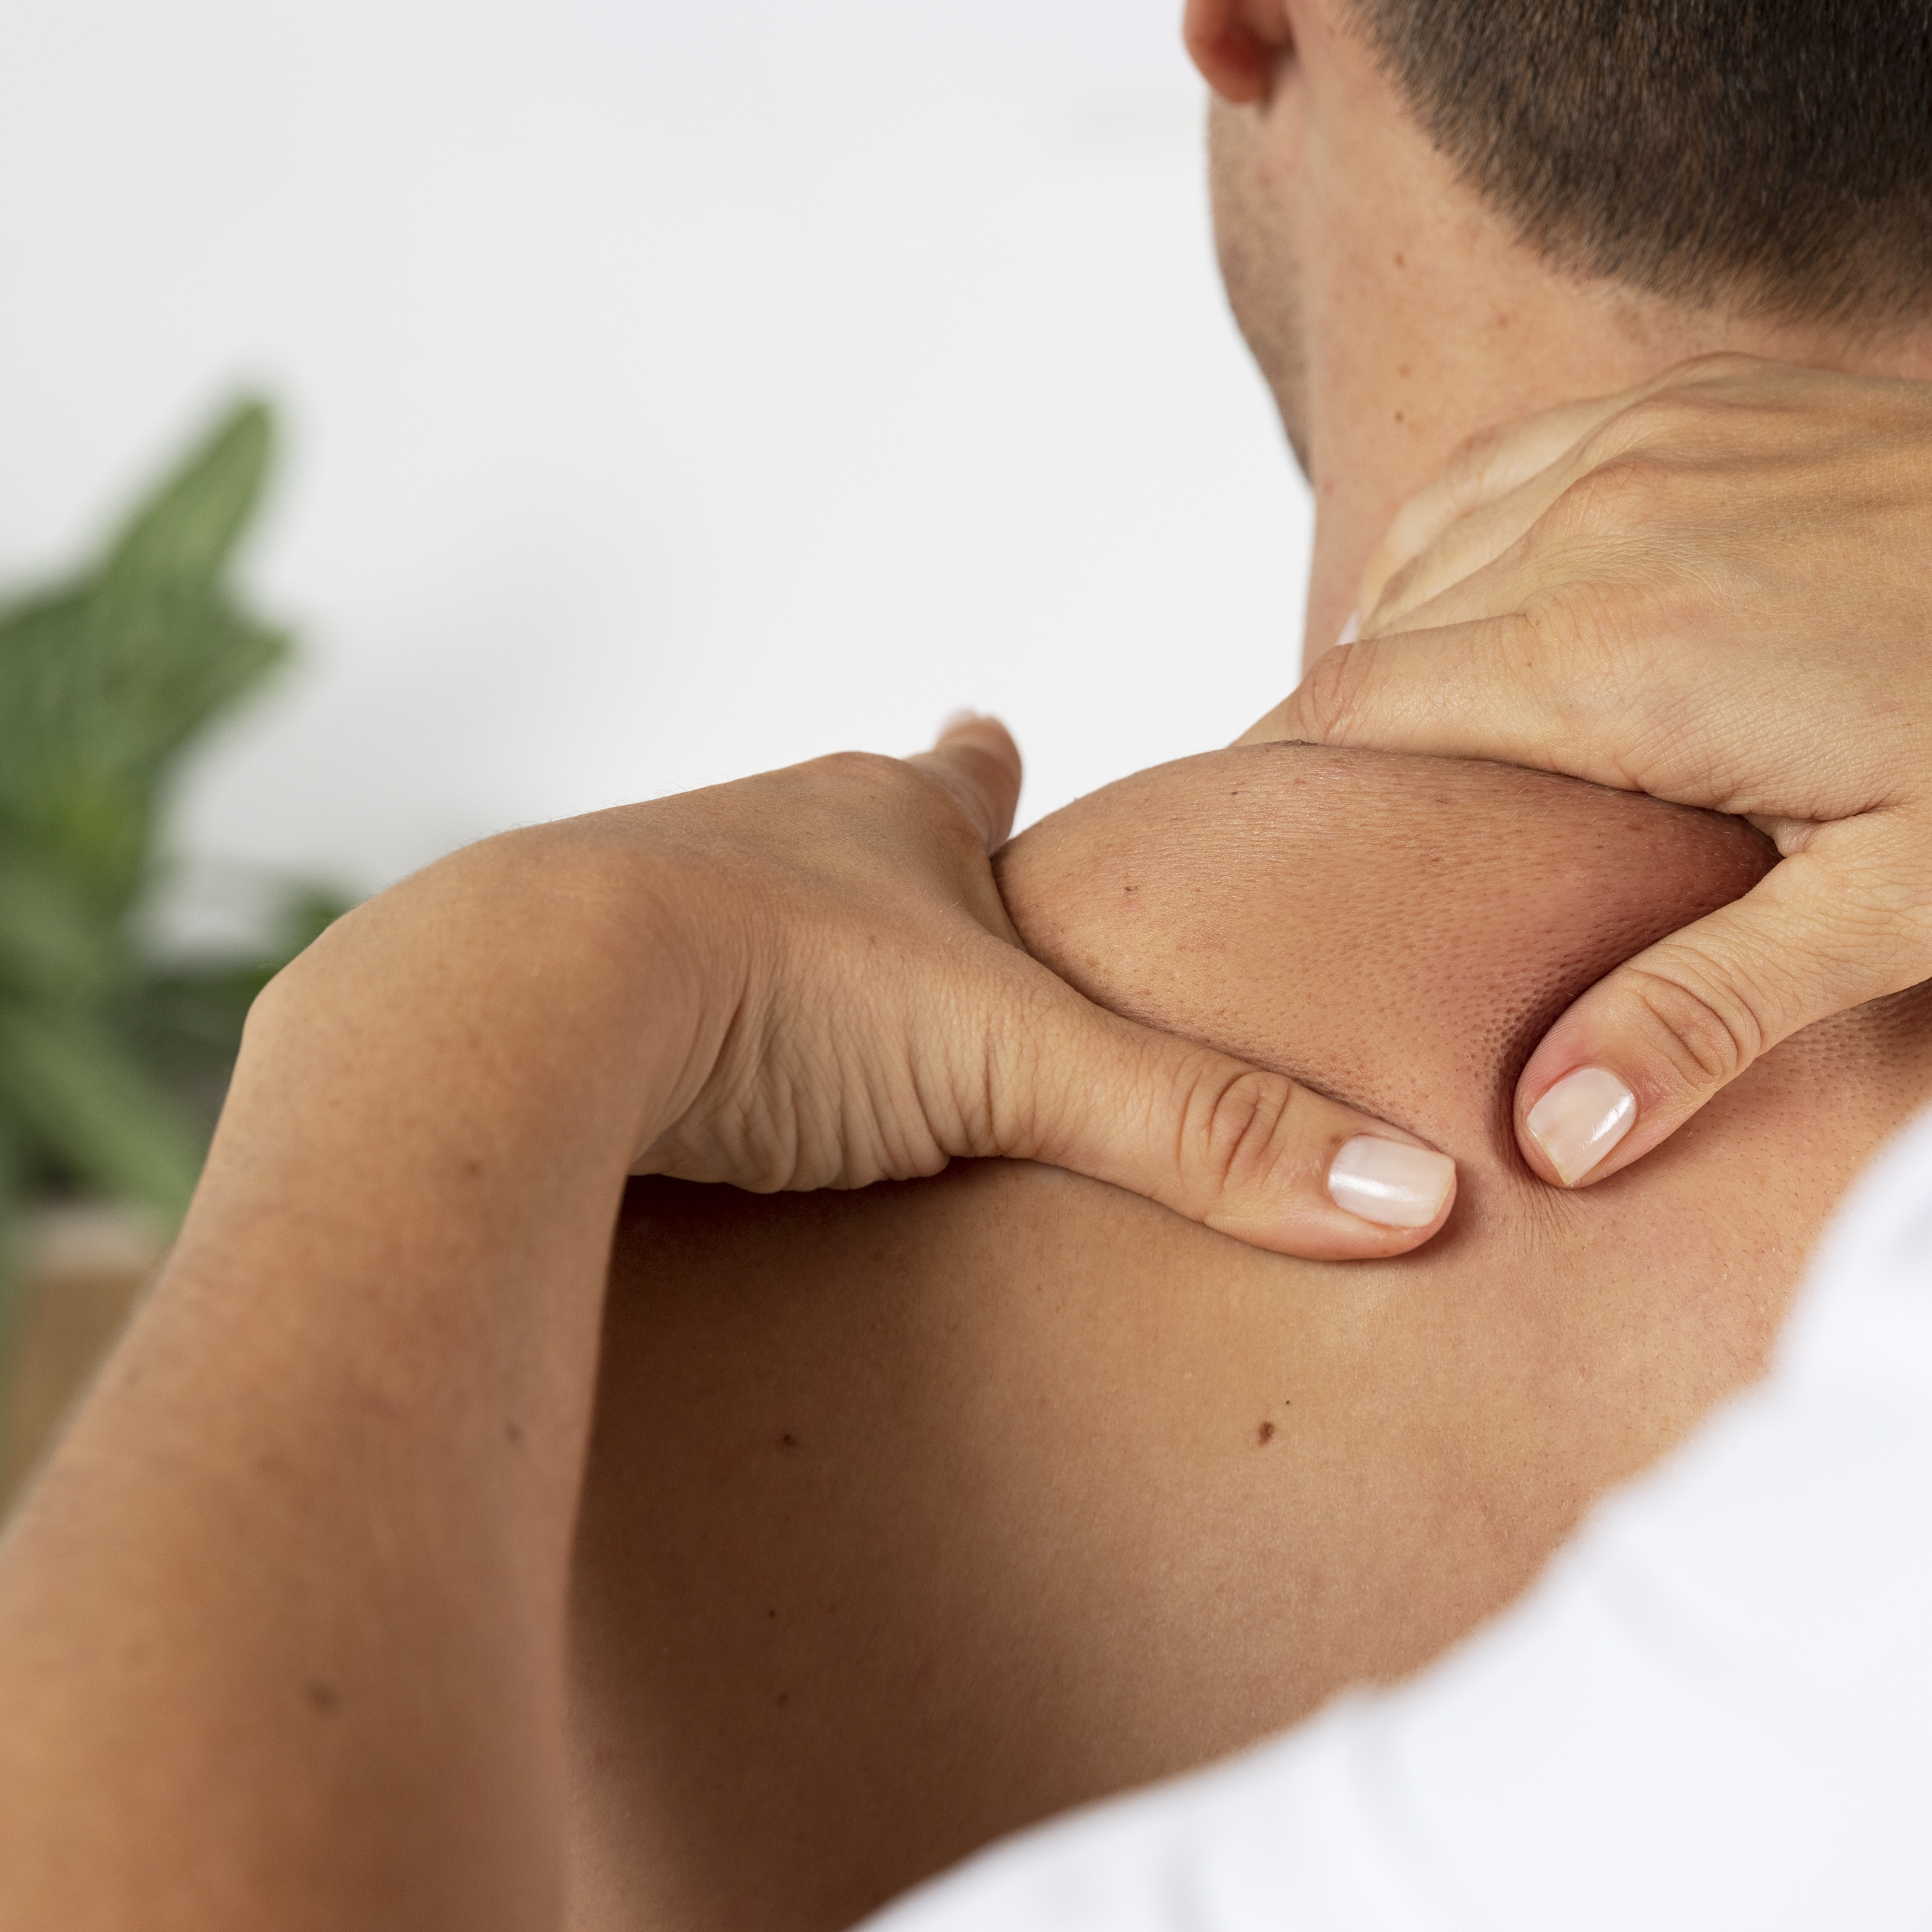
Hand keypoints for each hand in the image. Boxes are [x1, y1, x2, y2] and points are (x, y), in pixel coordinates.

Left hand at [285, 715, 1456, 1258]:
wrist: (511, 1012)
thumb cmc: (770, 995)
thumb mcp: (1024, 1066)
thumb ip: (1212, 1135)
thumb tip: (1420, 1203)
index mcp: (871, 822)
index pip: (955, 776)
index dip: (987, 767)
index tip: (993, 728)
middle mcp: (744, 841)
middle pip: (824, 835)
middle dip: (867, 868)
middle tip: (896, 897)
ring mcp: (622, 919)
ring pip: (707, 924)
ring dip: (746, 965)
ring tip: (769, 1022)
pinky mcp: (528, 1015)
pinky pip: (606, 1030)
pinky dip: (640, 1060)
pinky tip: (641, 1123)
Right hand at [1242, 356, 1931, 1188]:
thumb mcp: (1903, 913)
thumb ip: (1705, 1012)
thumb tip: (1546, 1138)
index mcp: (1624, 655)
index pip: (1362, 723)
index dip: (1298, 811)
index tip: (1276, 896)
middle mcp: (1606, 518)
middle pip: (1383, 641)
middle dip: (1348, 753)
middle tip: (1345, 871)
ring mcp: (1654, 435)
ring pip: (1436, 546)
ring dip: (1413, 650)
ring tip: (1432, 778)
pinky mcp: (1709, 398)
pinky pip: (1521, 468)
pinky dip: (1482, 551)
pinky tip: (1519, 636)